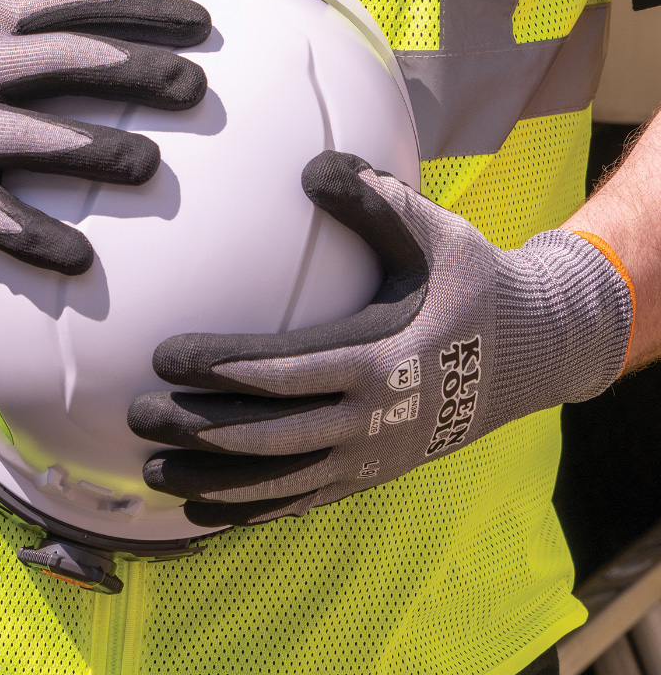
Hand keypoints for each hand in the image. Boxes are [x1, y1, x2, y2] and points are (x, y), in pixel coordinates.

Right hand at [0, 0, 208, 273]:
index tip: (201, 22)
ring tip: (149, 165)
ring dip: (97, 150)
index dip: (144, 8)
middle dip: (138, 71)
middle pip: (71, 61)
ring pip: (39, 138)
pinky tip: (80, 259)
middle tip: (195, 88)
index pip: (80, 4)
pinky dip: (36, 239)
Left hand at [129, 151, 633, 525]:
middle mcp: (374, 420)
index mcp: (383, 359)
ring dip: (214, 480)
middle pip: (270, 434)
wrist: (535, 351)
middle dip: (200, 428)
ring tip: (152, 474)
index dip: (221, 368)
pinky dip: (251, 510)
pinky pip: (303, 501)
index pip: (285, 370)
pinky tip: (204, 510)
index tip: (165, 359)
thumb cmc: (475, 284)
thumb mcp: (437, 234)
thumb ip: (376, 201)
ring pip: (279, 481)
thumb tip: (314, 164)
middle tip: (139, 416)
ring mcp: (373, 458)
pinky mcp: (373, 476)